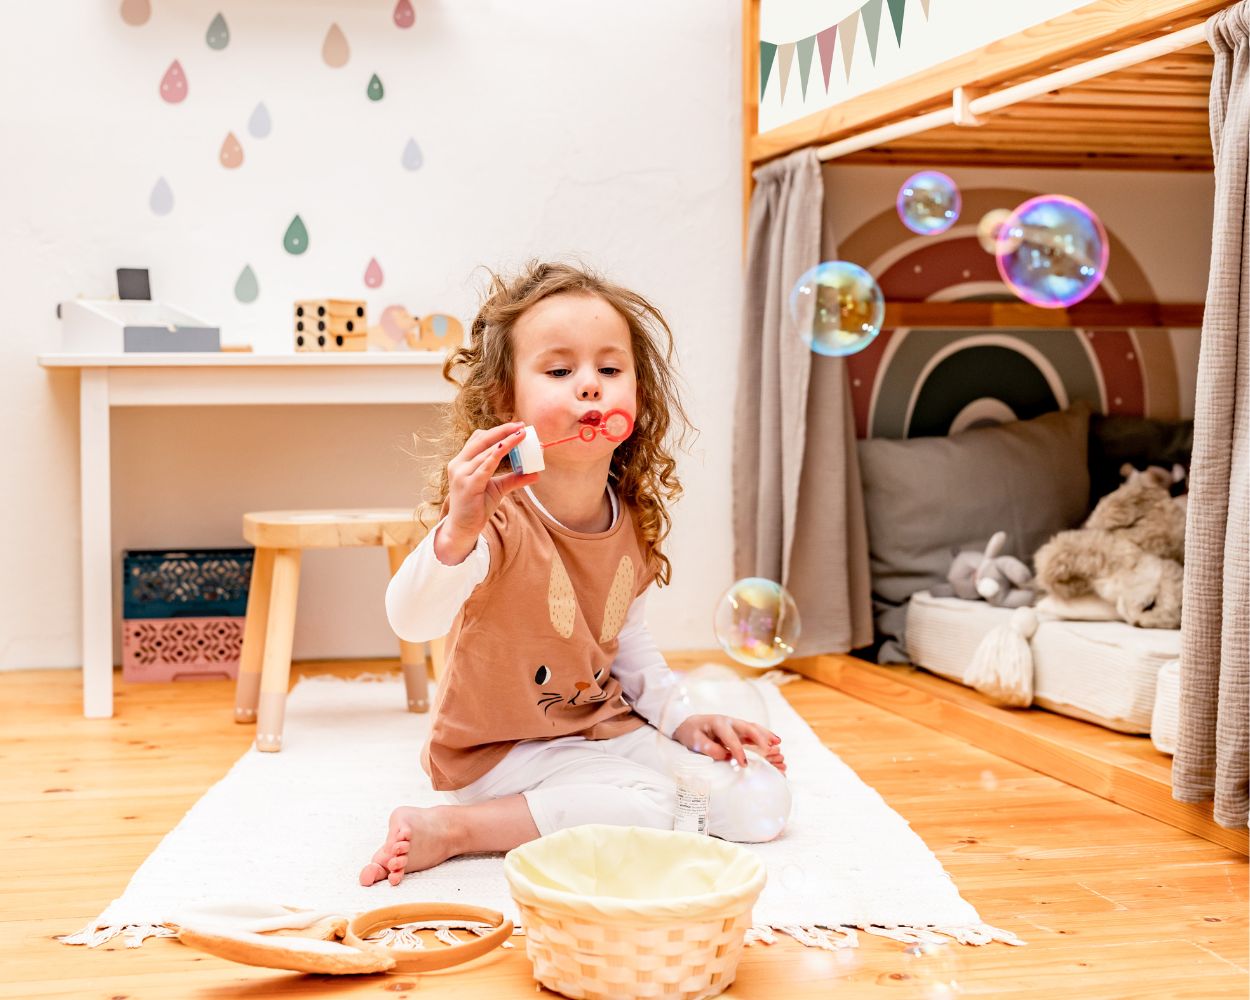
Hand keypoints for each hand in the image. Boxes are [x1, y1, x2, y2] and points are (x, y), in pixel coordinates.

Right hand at [437, 421, 539, 563]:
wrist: (463, 528)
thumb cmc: (478, 506)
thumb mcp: (498, 489)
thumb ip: (513, 479)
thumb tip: (535, 473)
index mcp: (462, 462)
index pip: (479, 439)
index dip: (497, 431)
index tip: (517, 426)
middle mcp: (458, 464)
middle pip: (482, 439)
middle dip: (503, 430)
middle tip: (522, 426)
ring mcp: (461, 473)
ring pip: (486, 451)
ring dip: (506, 442)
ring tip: (522, 436)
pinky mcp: (468, 484)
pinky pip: (485, 466)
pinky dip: (498, 454)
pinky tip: (509, 447)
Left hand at [673, 714, 785, 772]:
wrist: (692, 725)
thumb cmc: (692, 733)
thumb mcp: (694, 740)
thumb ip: (707, 747)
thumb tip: (724, 755)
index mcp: (718, 723)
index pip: (730, 737)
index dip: (738, 751)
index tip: (744, 764)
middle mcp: (730, 722)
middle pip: (747, 728)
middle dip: (759, 738)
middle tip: (769, 750)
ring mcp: (736, 726)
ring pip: (754, 728)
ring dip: (767, 736)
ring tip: (778, 745)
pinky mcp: (740, 731)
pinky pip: (755, 733)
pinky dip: (766, 737)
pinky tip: (776, 742)